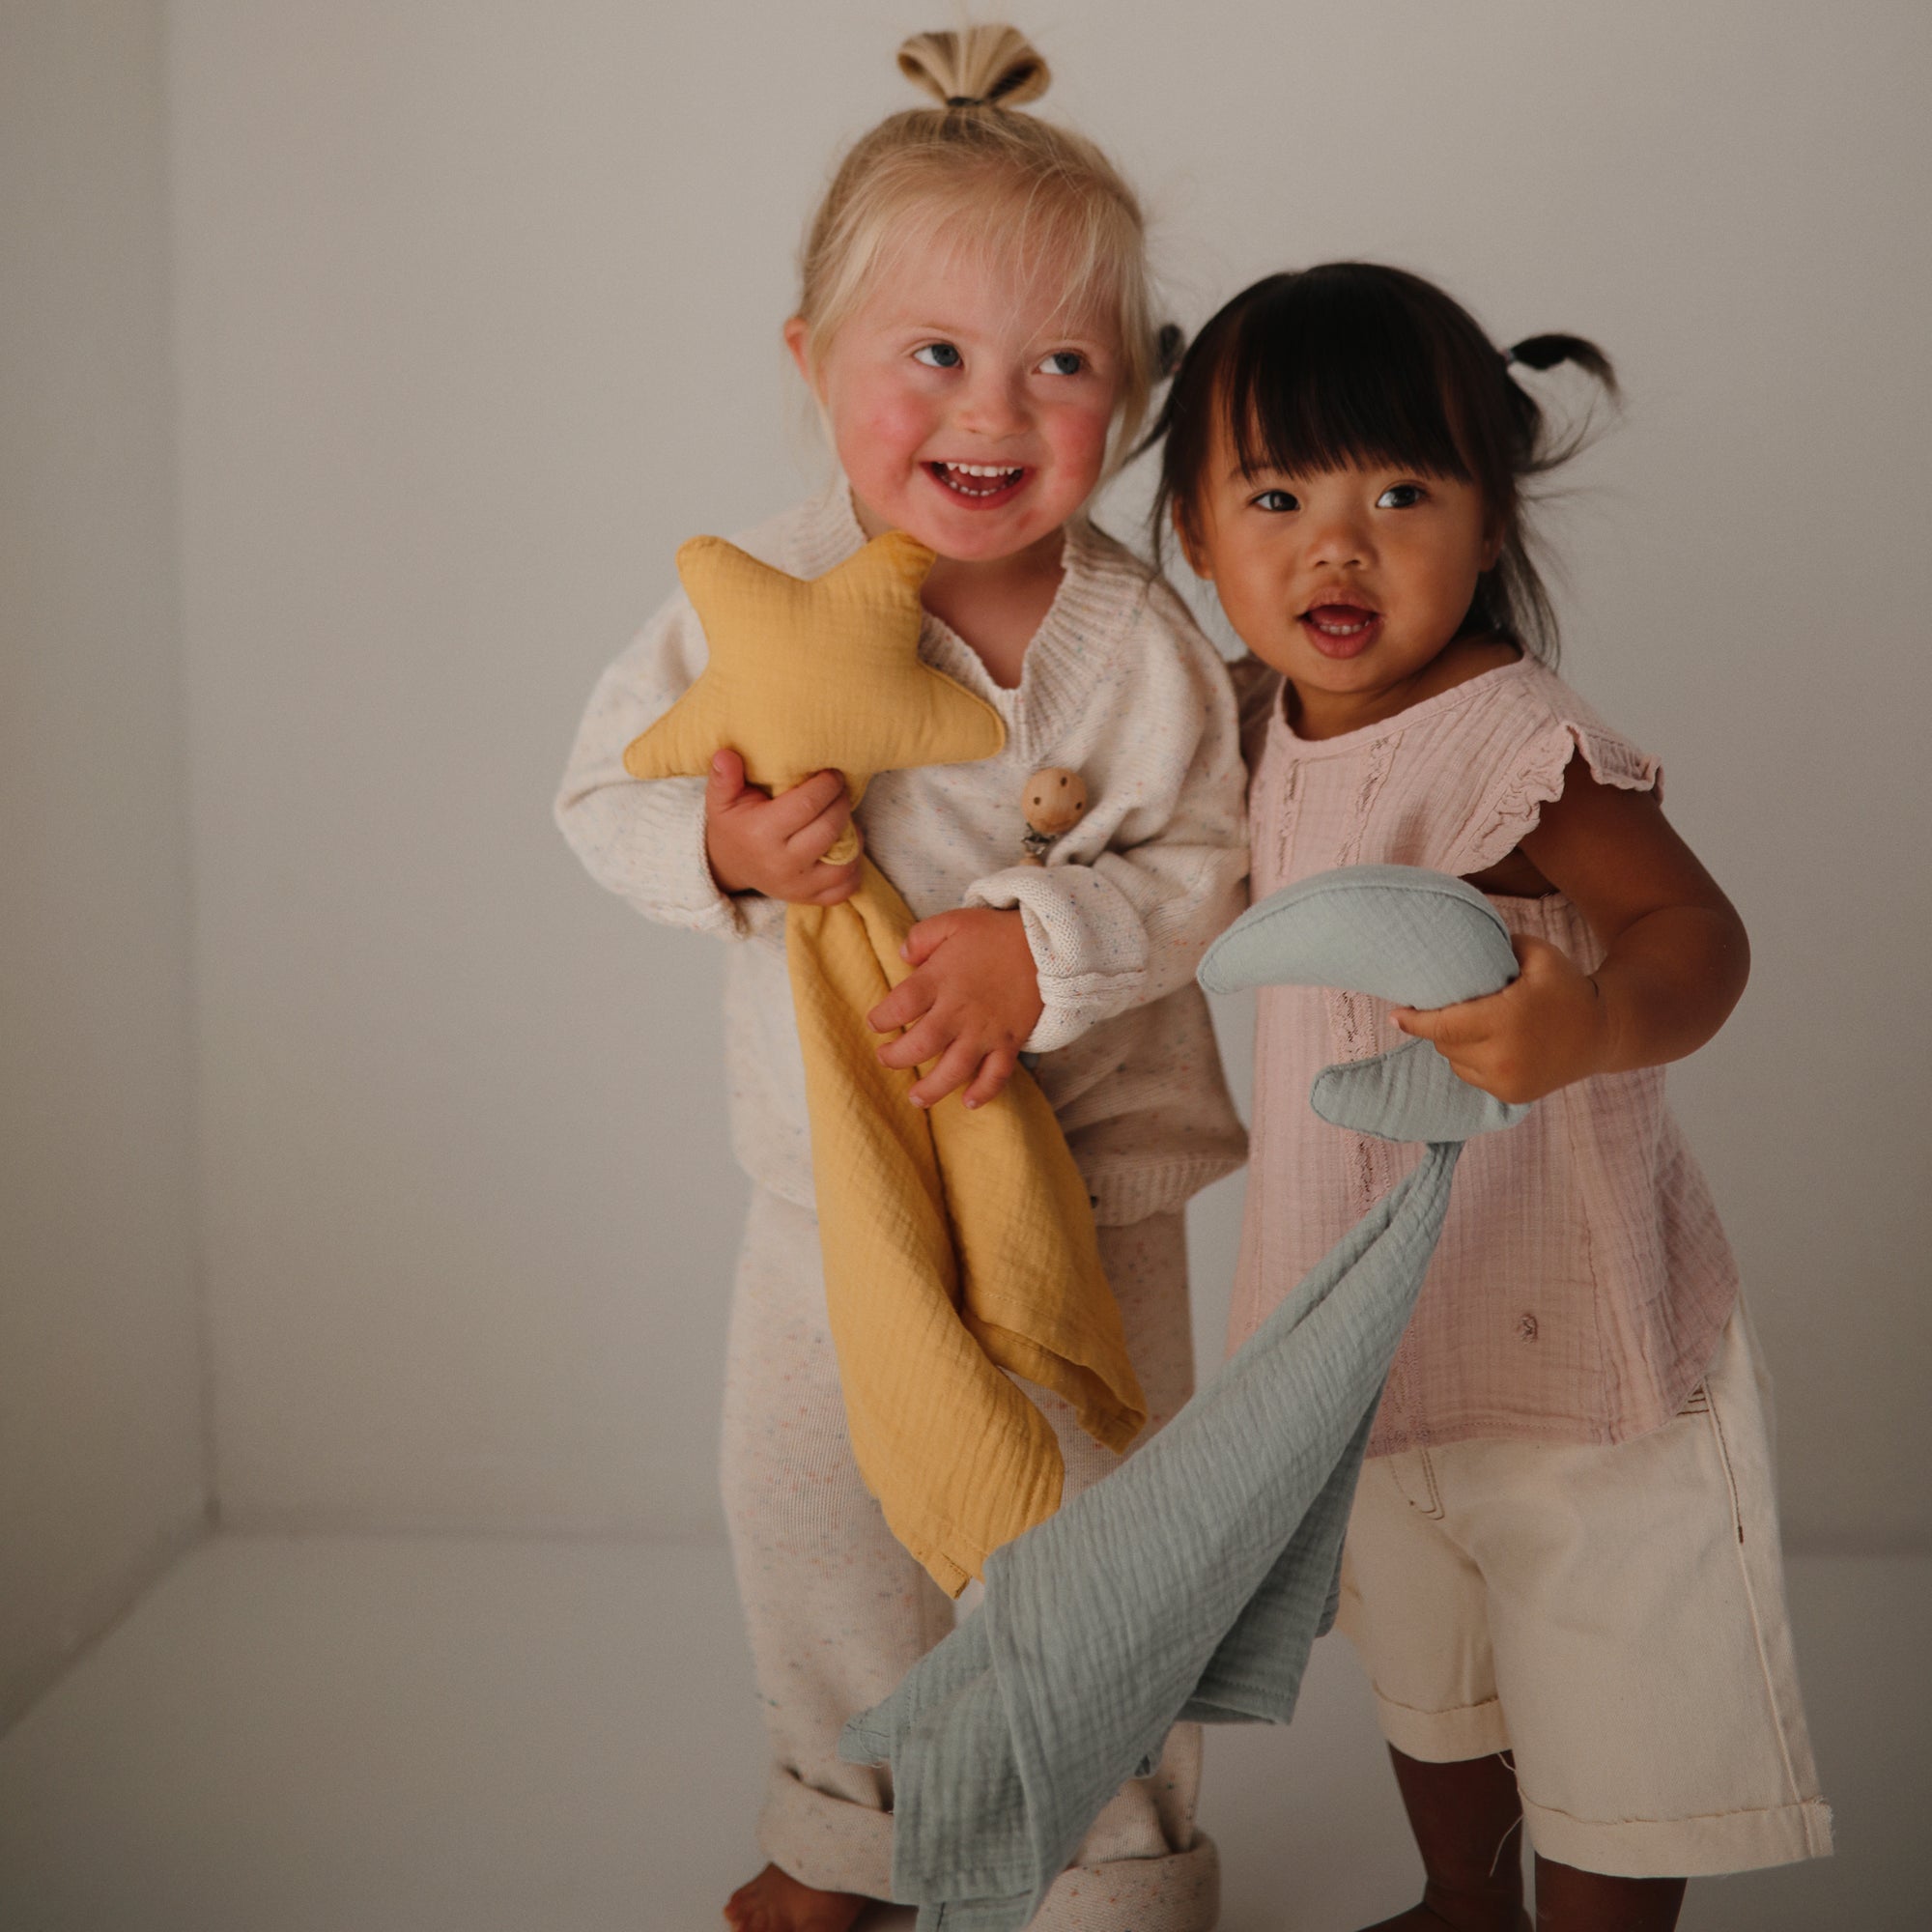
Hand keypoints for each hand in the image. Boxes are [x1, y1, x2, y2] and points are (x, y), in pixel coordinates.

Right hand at [703, 749, 859, 904]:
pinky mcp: (809, 898)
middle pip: (830, 827)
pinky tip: (844, 847)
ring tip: (842, 817)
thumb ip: (724, 776)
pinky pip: (846, 887)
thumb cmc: (732, 824)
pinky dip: (853, 866)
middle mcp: (782, 863)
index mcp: (761, 833)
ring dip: (853, 835)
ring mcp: (798, 885)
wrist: (729, 866)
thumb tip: (725, 755)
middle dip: (842, 802)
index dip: (827, 784)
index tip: (832, 773)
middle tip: (840, 789)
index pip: (808, 804)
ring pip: (845, 860)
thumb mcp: (721, 799)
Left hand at [867, 908, 1044, 1110]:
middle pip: (920, 1045)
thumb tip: (902, 956)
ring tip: (916, 1098)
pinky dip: (983, 1092)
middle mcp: (959, 1010)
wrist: (1046, 943)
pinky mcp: (1010, 1041)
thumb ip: (921, 937)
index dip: (881, 1018)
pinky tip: (967, 1102)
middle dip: (896, 1058)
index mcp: (940, 979)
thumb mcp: (953, 921)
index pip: (899, 1006)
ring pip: (953, 1069)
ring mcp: (986, 1030)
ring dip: (931, 1088)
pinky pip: (996, 1075)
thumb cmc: (995, 933)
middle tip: (885, 1058)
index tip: (876, 1023)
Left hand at [1391, 933, 1613, 1104]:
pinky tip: (1490, 1045)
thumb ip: (1498, 945)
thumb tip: (1456, 942)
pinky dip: (1471, 1062)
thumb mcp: (1538, 954)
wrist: (1605, 1032)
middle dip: (1440, 1026)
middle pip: (1445, 1043)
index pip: (1442, 1025)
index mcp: (1506, 1020)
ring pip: (1455, 1062)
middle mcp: (1503, 1056)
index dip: (1414, 1021)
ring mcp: (1507, 1081)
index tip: (1395, 1014)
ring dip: (1455, 1045)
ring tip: (1476, 1025)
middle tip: (1449, 1008)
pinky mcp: (1512, 1096)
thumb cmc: (1567, 988)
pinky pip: (1472, 1077)